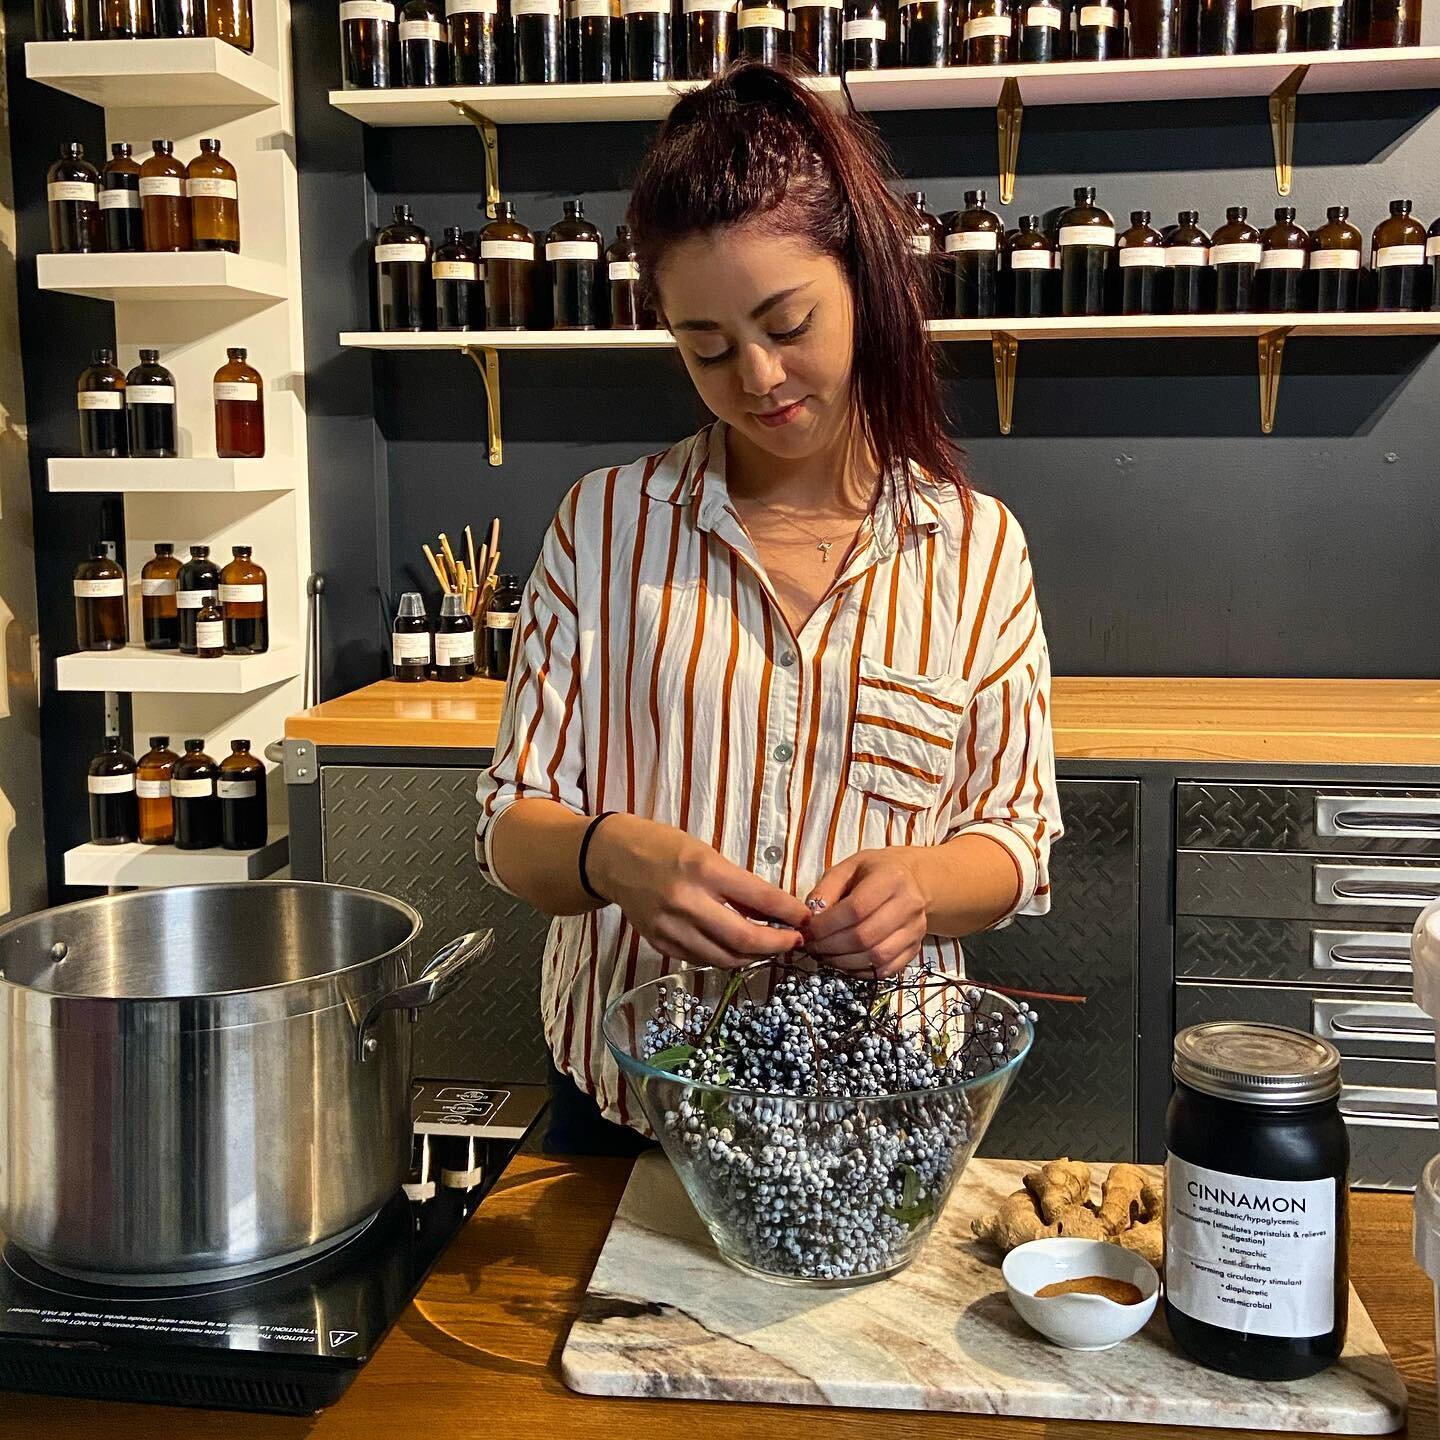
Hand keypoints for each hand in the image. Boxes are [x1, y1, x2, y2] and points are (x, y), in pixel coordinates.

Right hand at [587, 813, 808, 967]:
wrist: (612, 859)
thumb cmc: (664, 847)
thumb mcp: (707, 854)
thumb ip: (738, 885)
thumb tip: (775, 912)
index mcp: (703, 869)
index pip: (759, 897)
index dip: (789, 913)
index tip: (806, 919)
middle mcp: (687, 901)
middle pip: (744, 937)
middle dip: (777, 945)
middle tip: (795, 942)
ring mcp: (671, 927)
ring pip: (724, 957)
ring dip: (753, 956)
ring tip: (769, 948)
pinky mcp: (660, 943)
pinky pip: (701, 959)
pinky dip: (725, 957)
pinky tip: (737, 949)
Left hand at [803, 849, 929, 977]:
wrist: (912, 879)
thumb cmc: (874, 872)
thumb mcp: (846, 869)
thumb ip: (826, 890)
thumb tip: (810, 918)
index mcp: (890, 879)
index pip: (855, 909)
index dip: (826, 925)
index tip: (807, 930)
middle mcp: (908, 905)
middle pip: (865, 937)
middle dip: (830, 946)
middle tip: (811, 946)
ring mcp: (915, 930)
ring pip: (876, 957)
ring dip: (843, 962)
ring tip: (824, 955)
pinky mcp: (915, 948)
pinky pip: (886, 970)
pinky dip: (860, 972)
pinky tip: (844, 962)